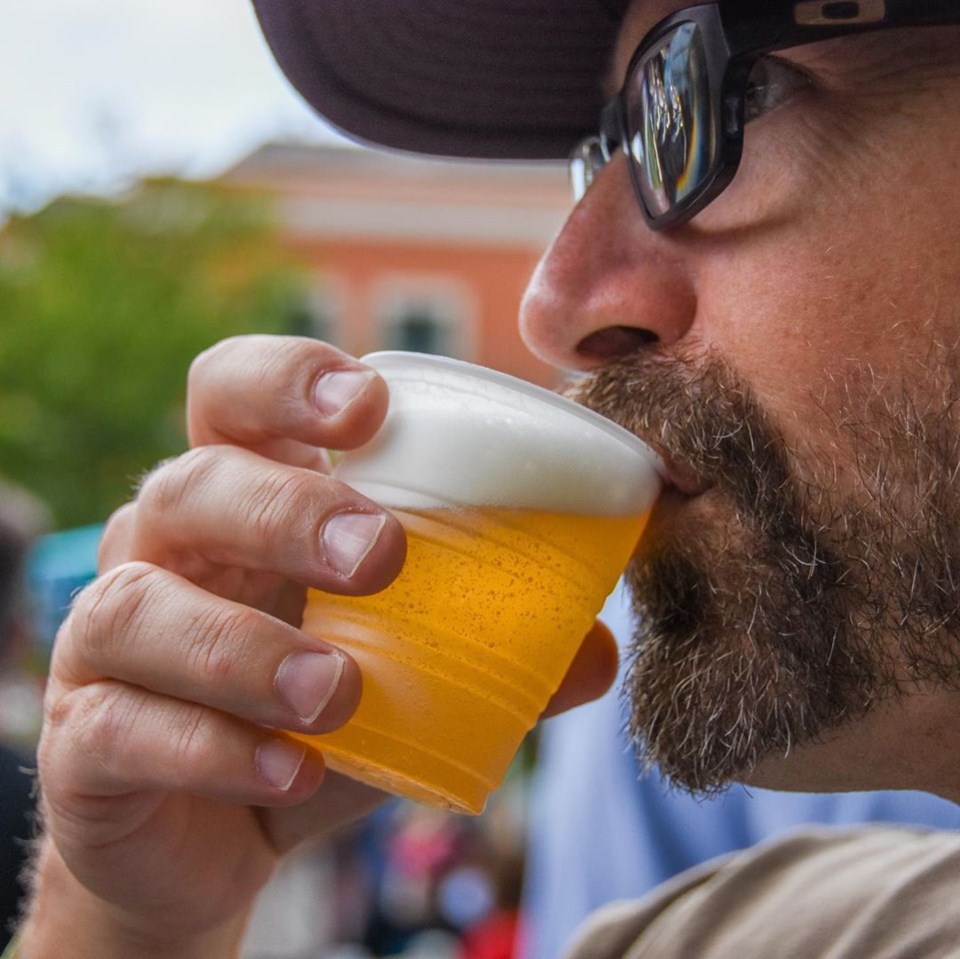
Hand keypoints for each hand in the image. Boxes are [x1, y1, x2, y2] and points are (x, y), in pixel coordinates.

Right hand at [26, 336, 617, 957]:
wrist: (218, 833)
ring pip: (138, 606)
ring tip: (336, 694)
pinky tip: (286, 775)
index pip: (232, 396)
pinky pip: (122, 727)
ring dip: (243, 648)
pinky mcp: (84, 738)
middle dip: (284, 510)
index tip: (369, 406)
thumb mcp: (403, 676)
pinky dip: (210, 749)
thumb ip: (492, 654)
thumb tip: (596, 645)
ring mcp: (106, 643)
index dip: (286, 381)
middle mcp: (163, 551)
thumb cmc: (311, 718)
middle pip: (190, 485)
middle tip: (382, 555)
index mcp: (242, 503)